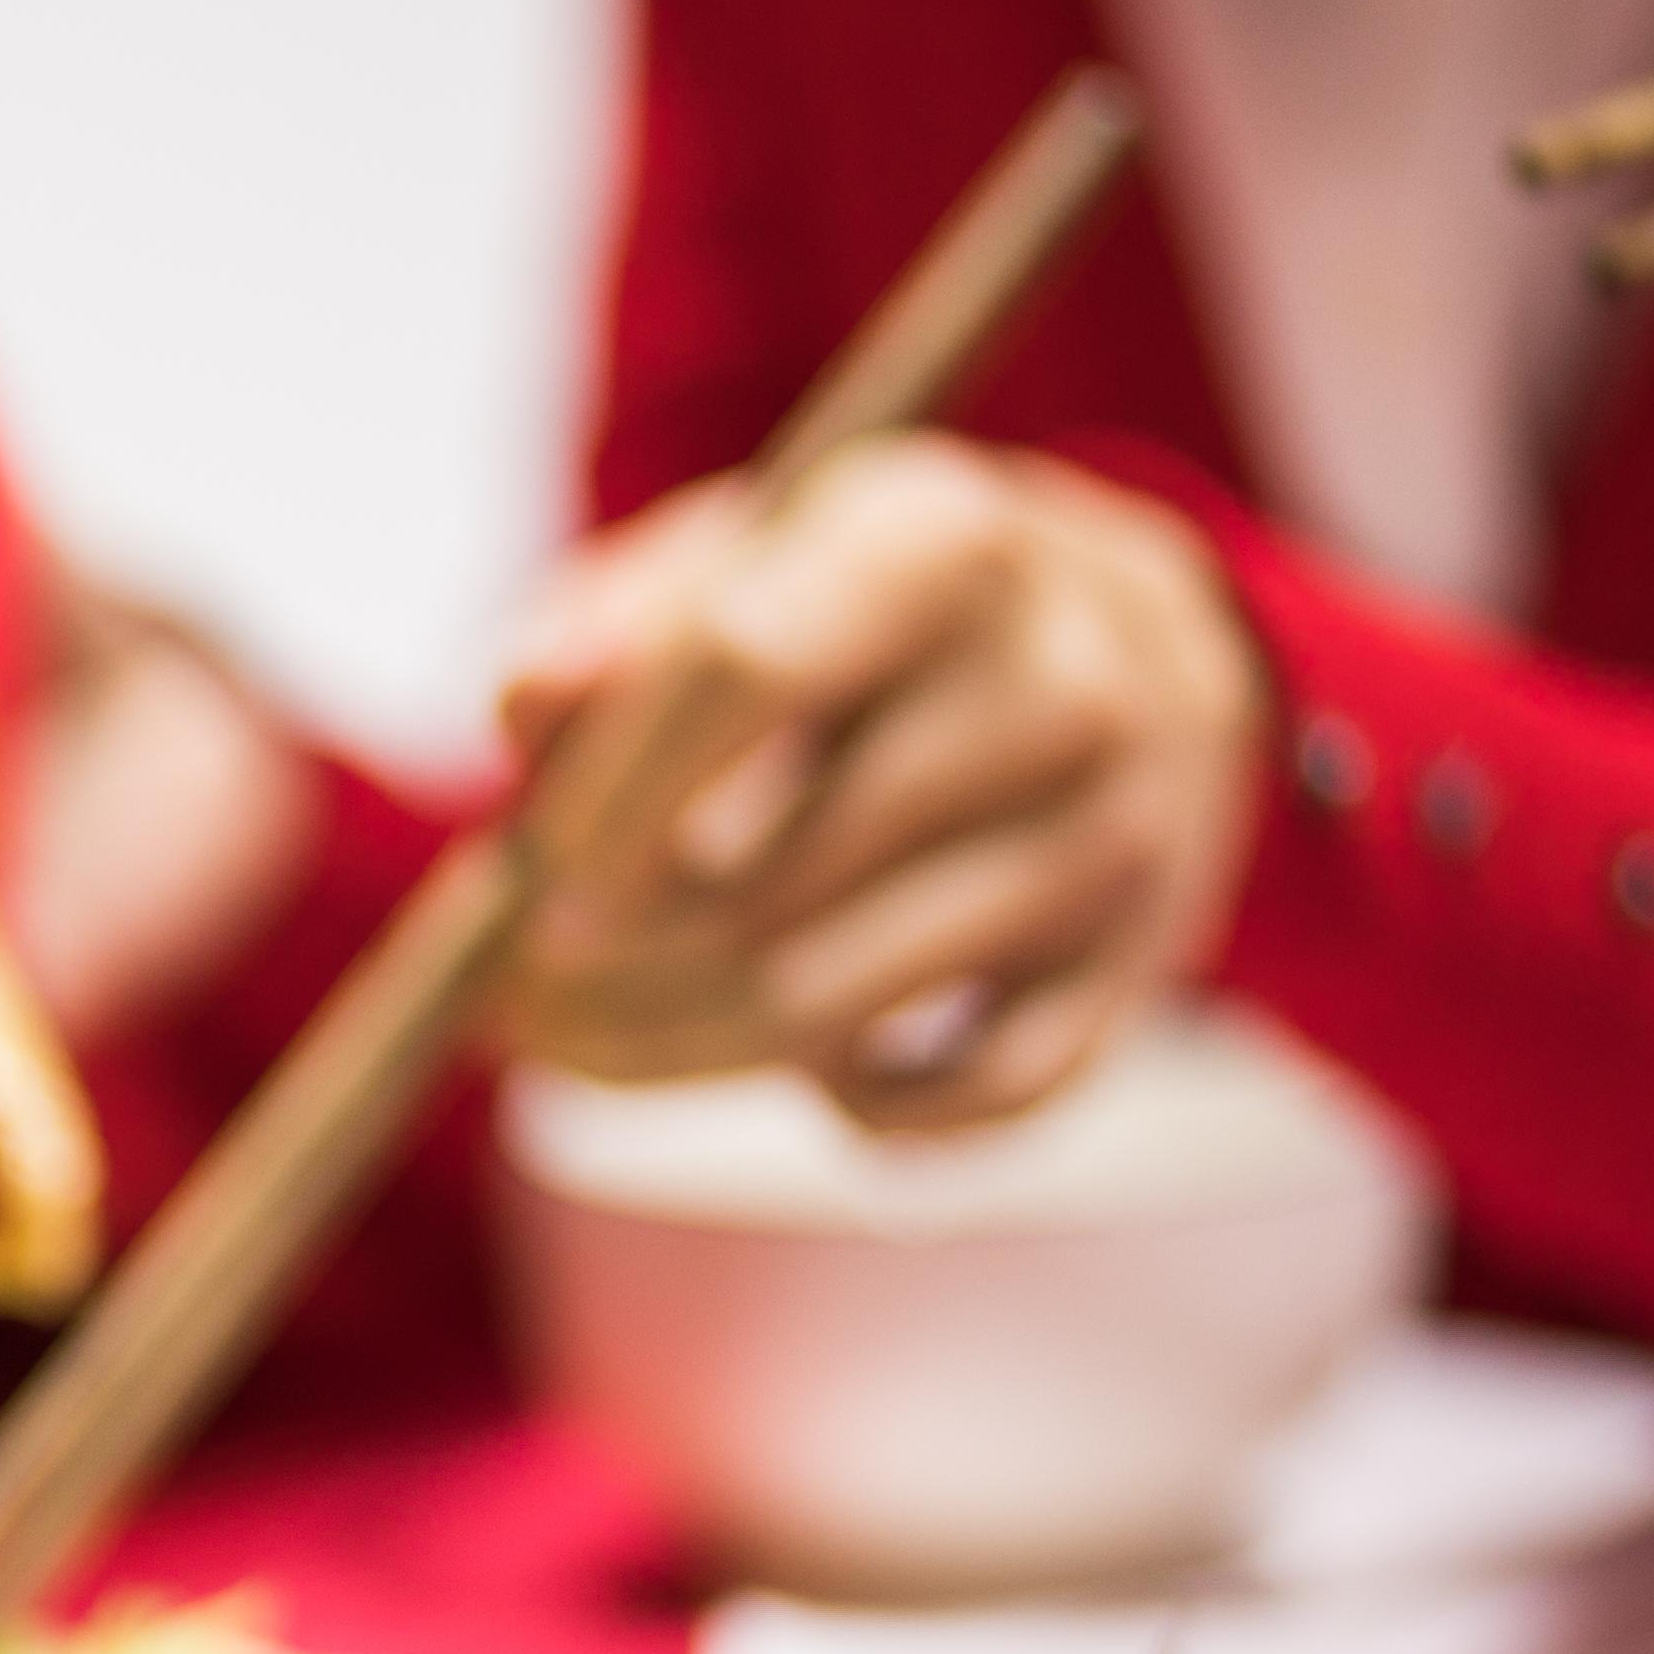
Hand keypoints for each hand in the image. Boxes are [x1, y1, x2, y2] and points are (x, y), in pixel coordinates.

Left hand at [486, 434, 1257, 1129]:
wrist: (1137, 643)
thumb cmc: (866, 611)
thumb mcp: (738, 565)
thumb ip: (607, 626)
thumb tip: (520, 706)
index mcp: (934, 541)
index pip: (740, 668)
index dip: (610, 798)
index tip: (529, 883)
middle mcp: (1059, 674)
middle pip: (766, 875)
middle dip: (603, 966)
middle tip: (513, 1003)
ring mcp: (1117, 825)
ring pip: (832, 1006)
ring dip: (674, 1049)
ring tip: (589, 1040)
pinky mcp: (1140, 957)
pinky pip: (965, 1099)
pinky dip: (861, 1112)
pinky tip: (810, 1071)